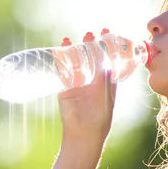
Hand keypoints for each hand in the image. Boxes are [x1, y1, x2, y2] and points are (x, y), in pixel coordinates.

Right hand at [56, 30, 116, 149]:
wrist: (83, 135)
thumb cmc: (100, 120)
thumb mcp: (106, 99)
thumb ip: (105, 82)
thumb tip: (106, 63)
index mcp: (106, 83)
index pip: (108, 60)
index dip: (107, 47)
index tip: (107, 33)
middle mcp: (92, 81)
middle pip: (91, 58)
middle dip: (91, 45)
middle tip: (90, 33)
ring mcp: (78, 84)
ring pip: (76, 63)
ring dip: (75, 50)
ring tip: (73, 38)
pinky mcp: (65, 88)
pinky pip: (63, 72)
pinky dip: (61, 60)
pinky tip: (60, 49)